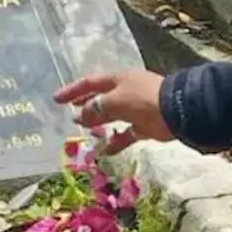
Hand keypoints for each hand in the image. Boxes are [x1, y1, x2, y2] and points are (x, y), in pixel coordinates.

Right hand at [53, 70, 173, 153]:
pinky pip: (126, 134)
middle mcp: (125, 91)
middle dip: (86, 107)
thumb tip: (80, 116)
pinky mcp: (144, 125)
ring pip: (112, 116)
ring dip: (99, 124)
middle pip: (100, 99)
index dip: (72, 91)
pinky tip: (105, 152)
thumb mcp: (113, 101)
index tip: (56, 100)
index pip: (90, 83)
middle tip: (72, 117)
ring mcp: (135, 108)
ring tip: (87, 133)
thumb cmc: (142, 99)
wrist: (175, 111)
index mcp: (117, 79)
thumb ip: (95, 108)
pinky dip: (116, 142)